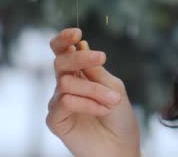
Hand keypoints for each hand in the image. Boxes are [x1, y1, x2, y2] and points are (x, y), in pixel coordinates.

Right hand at [46, 28, 140, 156]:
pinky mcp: (55, 120)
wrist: (122, 147)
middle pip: (60, 62)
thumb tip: (81, 43)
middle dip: (80, 57)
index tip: (77, 33)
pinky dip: (88, 104)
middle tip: (101, 57)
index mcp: (79, 74)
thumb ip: (96, 69)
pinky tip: (102, 111)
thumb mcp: (113, 87)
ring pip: (67, 83)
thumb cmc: (120, 117)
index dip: (64, 40)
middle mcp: (65, 85)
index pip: (63, 51)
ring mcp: (58, 102)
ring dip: (95, 90)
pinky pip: (66, 102)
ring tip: (114, 101)